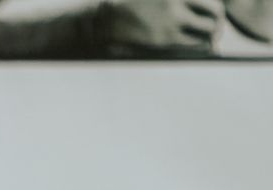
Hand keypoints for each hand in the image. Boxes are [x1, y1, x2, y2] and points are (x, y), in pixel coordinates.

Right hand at [104, 0, 225, 48]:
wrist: (108, 19)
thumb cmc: (130, 5)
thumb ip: (177, 1)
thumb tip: (192, 6)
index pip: (211, 0)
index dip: (216, 7)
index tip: (214, 14)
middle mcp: (178, 3)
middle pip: (215, 10)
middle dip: (219, 20)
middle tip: (217, 27)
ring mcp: (173, 20)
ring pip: (208, 28)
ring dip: (213, 34)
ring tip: (211, 39)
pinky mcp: (166, 38)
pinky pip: (194, 43)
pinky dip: (202, 45)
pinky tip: (201, 47)